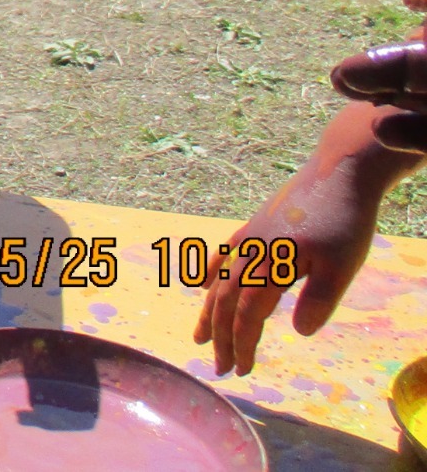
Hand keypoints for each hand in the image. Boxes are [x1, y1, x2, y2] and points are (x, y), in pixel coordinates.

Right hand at [191, 162, 379, 375]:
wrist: (337, 173)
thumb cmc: (344, 221)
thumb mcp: (342, 266)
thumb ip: (318, 300)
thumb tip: (297, 333)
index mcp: (270, 265)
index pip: (247, 313)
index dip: (242, 343)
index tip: (241, 370)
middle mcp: (250, 253)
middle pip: (226, 301)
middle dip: (220, 337)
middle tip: (219, 369)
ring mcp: (248, 238)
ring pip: (219, 280)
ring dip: (208, 312)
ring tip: (198, 337)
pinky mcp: (254, 227)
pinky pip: (221, 254)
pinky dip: (208, 271)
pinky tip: (199, 283)